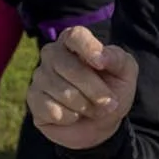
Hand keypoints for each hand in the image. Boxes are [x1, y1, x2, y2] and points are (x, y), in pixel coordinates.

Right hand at [28, 25, 137, 150]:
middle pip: (69, 67)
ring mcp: (39, 76)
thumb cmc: (111, 91)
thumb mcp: (125, 74)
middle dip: (95, 90)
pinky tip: (73, 116)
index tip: (101, 65)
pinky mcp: (34, 99)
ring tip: (91, 108)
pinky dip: (70, 118)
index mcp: (73, 41)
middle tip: (108, 102)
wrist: (100, 123)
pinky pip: (53, 110)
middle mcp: (52, 54)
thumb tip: (101, 56)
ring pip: (63, 92)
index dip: (88, 49)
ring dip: (86, 106)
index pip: (75, 35)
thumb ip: (118, 59)